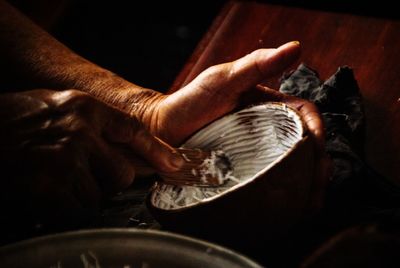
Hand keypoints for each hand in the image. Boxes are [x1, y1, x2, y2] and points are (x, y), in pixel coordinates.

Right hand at [0, 89, 182, 228]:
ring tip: (52, 181)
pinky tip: (46, 196)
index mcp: (83, 108)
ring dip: (80, 196)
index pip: (135, 130)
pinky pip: (79, 212)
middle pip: (122, 173)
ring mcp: (65, 160)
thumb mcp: (53, 108)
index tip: (176, 164)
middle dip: (107, 182)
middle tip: (79, 176)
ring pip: (99, 196)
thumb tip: (121, 148)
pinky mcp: (50, 189)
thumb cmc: (11, 123)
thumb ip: (88, 125)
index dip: (158, 151)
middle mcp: (79, 131)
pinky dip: (65, 211)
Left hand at [142, 41, 330, 212]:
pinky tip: (289, 206)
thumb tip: (294, 48)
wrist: (161, 131)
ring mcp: (254, 152)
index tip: (317, 148)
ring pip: (290, 167)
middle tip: (318, 187)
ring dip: (305, 184)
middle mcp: (265, 129)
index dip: (316, 130)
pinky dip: (282, 193)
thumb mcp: (221, 79)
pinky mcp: (243, 171)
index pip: (304, 115)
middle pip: (303, 146)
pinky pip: (268, 181)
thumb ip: (255, 65)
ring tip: (309, 205)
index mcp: (267, 105)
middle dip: (318, 165)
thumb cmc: (189, 102)